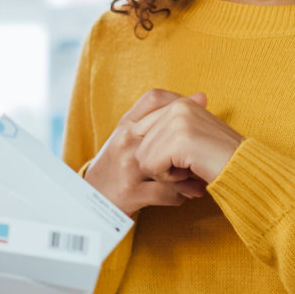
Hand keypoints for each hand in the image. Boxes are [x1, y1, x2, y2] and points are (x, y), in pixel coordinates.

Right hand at [84, 89, 209, 215]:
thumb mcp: (131, 135)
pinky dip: (184, 194)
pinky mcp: (131, 192)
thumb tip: (202, 96)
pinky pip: (168, 193)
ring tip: (197, 176)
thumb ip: (159, 118)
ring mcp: (127, 167)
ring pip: (171, 164)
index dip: (179, 103)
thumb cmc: (119, 162)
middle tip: (202, 151)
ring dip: (189, 172)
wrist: (92, 197)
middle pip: (167, 128)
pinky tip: (190, 192)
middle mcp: (125, 141)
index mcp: (126, 124)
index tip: (193, 117)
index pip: (154, 98)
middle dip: (189, 141)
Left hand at [133, 93, 242, 185]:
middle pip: (139, 140)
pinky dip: (168, 179)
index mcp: (181, 103)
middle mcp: (178, 107)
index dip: (155, 150)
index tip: (179, 160)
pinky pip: (152, 165)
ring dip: (164, 172)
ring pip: (143, 155)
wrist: (250, 174)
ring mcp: (179, 121)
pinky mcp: (180, 140)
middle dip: (156, 161)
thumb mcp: (192, 140)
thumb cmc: (220, 162)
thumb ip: (168, 131)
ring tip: (189, 172)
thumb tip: (136, 130)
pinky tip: (189, 176)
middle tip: (184, 169)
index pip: (142, 127)